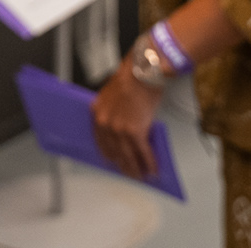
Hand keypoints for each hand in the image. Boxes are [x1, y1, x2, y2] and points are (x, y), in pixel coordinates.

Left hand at [91, 59, 163, 179]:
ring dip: (136, 170)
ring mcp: (119, 130)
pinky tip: (154, 171)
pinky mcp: (135, 132)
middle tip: (130, 173)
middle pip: (113, 152)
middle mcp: (105, 124)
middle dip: (123, 165)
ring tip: (141, 177)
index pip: (100, 141)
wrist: (143, 72)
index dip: (109, 154)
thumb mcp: (112, 96)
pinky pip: (143, 153)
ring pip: (127, 157)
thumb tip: (123, 131)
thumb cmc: (132, 79)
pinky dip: (150, 164)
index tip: (114, 162)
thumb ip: (114, 114)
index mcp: (97, 114)